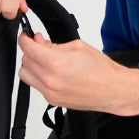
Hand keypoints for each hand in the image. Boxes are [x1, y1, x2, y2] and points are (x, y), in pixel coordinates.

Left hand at [18, 32, 134, 113]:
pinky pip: (35, 86)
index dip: (24, 39)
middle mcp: (50, 80)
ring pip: (26, 76)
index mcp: (56, 63)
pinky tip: (51, 73)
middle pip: (25, 62)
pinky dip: (38, 77)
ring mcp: (50, 93)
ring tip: (45, 61)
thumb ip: (53, 44)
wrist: (113, 90)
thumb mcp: (77, 47)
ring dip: (31, 66)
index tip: (26, 37)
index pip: (28, 48)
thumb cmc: (101, 70)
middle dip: (30, 52)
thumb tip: (38, 41)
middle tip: (41, 47)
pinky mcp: (52, 101)